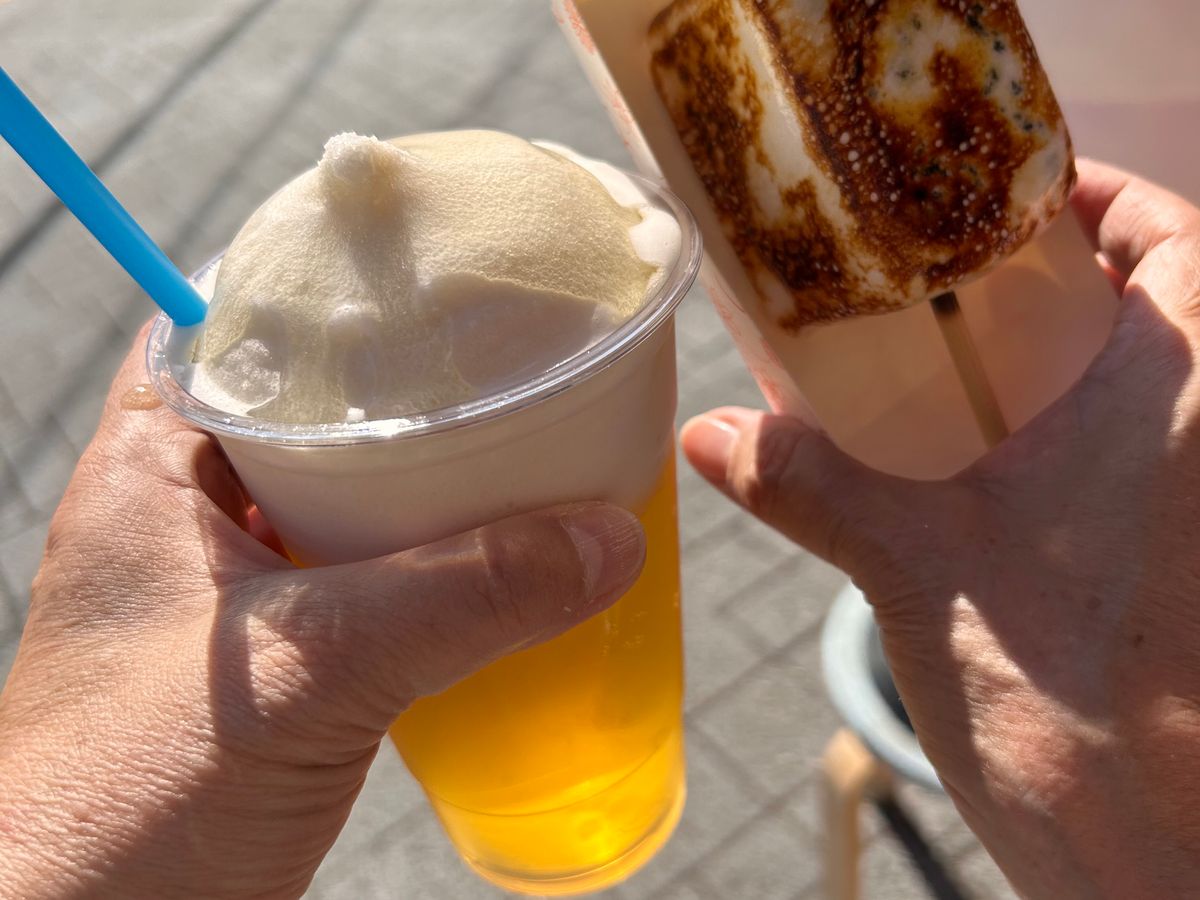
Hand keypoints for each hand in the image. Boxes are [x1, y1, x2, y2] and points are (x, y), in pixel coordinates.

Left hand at [0, 327, 644, 899]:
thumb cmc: (123, 804)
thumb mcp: (310, 670)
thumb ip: (462, 596)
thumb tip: (605, 540)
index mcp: (147, 474)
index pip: (224, 331)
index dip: (312, 291)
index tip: (415, 272)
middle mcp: (183, 521)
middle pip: (305, 417)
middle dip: (398, 393)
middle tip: (496, 358)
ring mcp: (230, 599)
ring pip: (341, 505)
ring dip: (422, 490)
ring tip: (517, 450)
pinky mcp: (276, 668)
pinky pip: (363, 584)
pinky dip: (427, 571)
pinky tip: (494, 571)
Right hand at [681, 160, 1199, 899]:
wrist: (1149, 854)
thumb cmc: (1076, 708)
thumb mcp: (919, 568)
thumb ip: (813, 483)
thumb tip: (710, 434)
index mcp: (1179, 396)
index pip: (1168, 233)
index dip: (1092, 198)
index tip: (1003, 197)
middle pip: (1140, 302)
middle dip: (1042, 281)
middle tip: (941, 276)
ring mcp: (1190, 503)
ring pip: (1126, 388)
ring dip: (1039, 365)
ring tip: (939, 360)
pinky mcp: (1170, 563)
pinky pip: (1117, 462)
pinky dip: (1043, 443)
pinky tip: (959, 468)